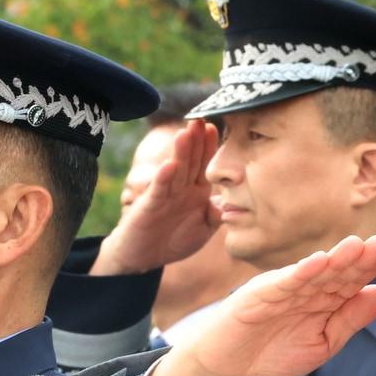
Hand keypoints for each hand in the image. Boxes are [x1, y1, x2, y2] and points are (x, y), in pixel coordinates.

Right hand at [91, 119, 220, 274]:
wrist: (143, 256)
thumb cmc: (173, 241)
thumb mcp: (202, 231)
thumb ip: (216, 216)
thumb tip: (231, 204)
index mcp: (197, 191)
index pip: (205, 165)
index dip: (209, 147)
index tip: (216, 128)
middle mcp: (181, 188)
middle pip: (190, 160)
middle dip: (195, 140)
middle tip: (201, 119)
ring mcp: (165, 195)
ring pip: (175, 170)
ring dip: (180, 153)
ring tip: (186, 133)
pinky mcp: (150, 206)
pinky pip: (158, 190)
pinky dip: (163, 178)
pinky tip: (169, 165)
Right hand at [146, 235, 375, 375]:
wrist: (228, 364)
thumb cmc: (272, 353)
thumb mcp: (322, 343)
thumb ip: (349, 320)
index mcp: (323, 300)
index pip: (352, 282)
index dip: (371, 269)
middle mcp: (306, 288)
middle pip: (337, 271)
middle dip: (359, 258)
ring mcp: (284, 288)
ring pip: (314, 271)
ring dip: (335, 258)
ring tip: (357, 246)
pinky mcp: (261, 293)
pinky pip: (285, 281)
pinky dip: (302, 271)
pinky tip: (319, 261)